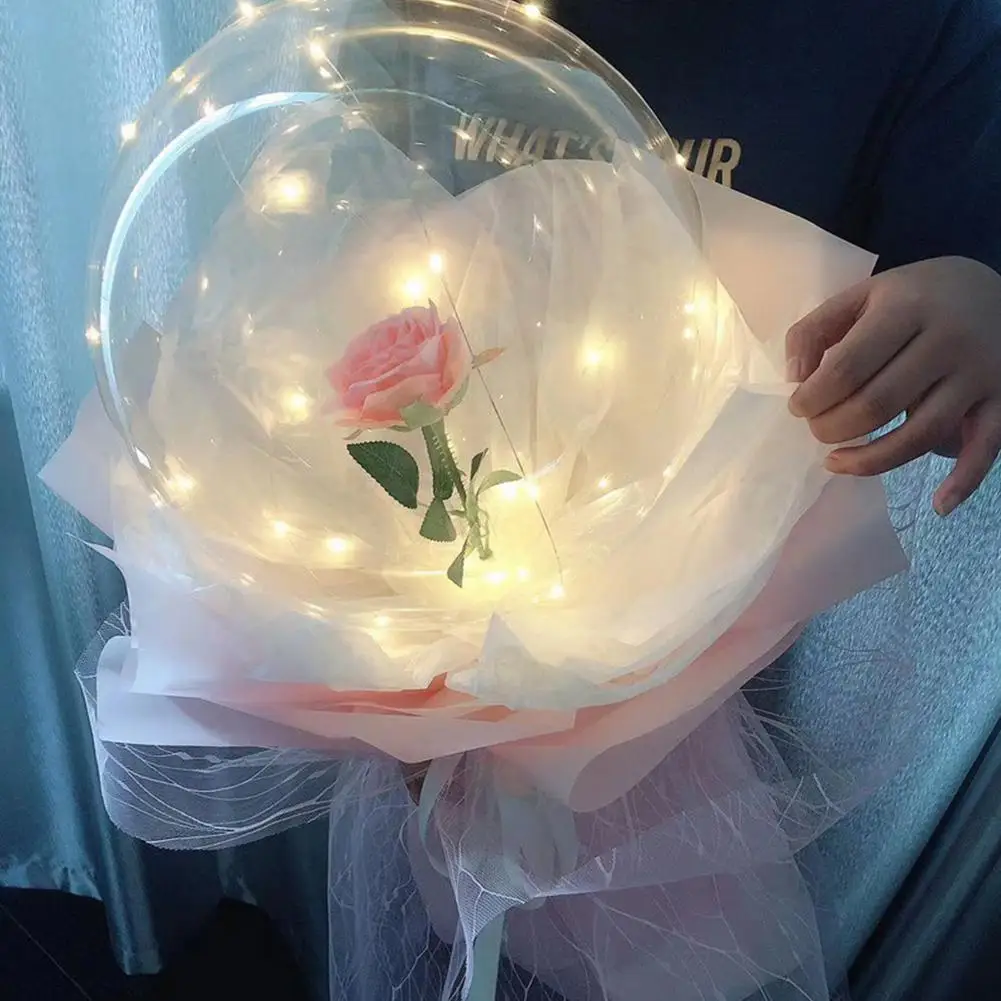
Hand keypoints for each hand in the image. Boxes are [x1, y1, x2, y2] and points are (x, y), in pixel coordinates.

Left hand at [786, 256, 1000, 514]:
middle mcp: (946, 341)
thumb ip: (816, 329)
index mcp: (905, 309)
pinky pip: (984, 449)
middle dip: (833, 428)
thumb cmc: (915, 296)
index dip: (813, 398)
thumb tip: (794, 379)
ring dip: (870, 460)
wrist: (994, 287)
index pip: (847, 368)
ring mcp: (978, 375)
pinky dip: (964, 482)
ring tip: (837, 462)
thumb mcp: (863, 294)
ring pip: (921, 434)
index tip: (798, 407)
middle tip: (817, 430)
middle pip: (877, 405)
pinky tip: (938, 507)